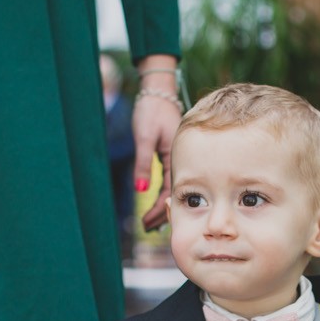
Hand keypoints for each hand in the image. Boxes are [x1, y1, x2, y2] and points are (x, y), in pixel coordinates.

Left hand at [133, 56, 180, 230]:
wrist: (157, 92)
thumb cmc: (151, 111)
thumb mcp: (145, 138)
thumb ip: (143, 163)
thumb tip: (140, 190)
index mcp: (175, 158)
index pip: (169, 191)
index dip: (158, 210)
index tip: (147, 223)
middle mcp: (179, 161)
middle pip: (173, 194)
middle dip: (161, 213)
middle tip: (147, 229)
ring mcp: (175, 159)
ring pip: (171, 189)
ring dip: (162, 206)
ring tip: (150, 222)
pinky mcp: (169, 155)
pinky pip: (168, 180)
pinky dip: (161, 193)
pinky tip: (154, 202)